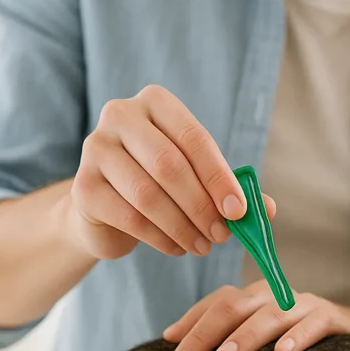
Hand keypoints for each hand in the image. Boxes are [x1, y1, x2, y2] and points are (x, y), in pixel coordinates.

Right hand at [65, 84, 274, 259]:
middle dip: (202, 206)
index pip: (194, 138)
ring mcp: (95, 148)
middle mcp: (120, 116)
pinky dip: (161, 239)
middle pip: (169, 165)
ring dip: (183, 227)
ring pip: (148, 194)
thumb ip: (231, 189)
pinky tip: (177, 248)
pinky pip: (130, 217)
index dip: (219, 178)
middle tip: (223, 235)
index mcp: (155, 102)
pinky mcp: (83, 186)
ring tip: (203, 246)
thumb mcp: (198, 179)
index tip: (239, 212)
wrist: (105, 207)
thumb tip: (266, 209)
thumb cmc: (161, 184)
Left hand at [162, 281, 349, 350]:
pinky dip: (298, 337)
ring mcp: (304, 304)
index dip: (191, 320)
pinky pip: (314, 323)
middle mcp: (276, 295)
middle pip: (233, 305)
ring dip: (245, 336)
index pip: (217, 300)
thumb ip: (231, 343)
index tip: (168, 345)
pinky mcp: (334, 318)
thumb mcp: (264, 343)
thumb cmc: (302, 345)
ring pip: (270, 314)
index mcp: (255, 298)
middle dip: (204, 333)